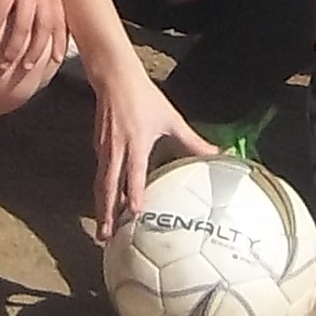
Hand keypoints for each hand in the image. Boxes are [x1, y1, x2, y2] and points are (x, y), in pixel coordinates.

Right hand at [88, 58, 213, 242]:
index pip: (133, 173)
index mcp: (136, 143)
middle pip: (108, 186)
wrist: (115, 78)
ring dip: (101, 207)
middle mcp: (117, 150)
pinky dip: (101, 192)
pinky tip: (105, 203)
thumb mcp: (171, 119)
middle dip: (107, 213)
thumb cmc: (144, 98)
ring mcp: (104, 149)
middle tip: (106, 236)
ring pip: (101, 184)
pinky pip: (100, 174)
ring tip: (102, 230)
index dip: (133, 192)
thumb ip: (192, 141)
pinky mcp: (98, 147)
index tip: (134, 212)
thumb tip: (218, 154)